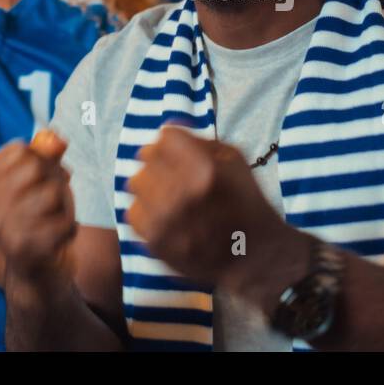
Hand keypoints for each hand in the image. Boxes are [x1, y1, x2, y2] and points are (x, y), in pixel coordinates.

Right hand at [0, 131, 75, 286]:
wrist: (36, 274)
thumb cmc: (39, 220)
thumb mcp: (41, 181)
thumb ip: (45, 155)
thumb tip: (55, 138)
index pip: (20, 150)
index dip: (43, 159)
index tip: (41, 179)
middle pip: (36, 167)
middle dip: (56, 180)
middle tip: (54, 201)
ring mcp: (0, 227)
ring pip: (52, 192)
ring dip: (65, 205)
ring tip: (54, 220)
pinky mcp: (23, 248)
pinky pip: (64, 220)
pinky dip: (70, 227)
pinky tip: (58, 238)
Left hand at [126, 126, 296, 288]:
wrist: (251, 255)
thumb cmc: (245, 202)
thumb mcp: (235, 160)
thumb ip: (200, 140)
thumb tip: (167, 130)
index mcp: (205, 169)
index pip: (165, 137)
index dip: (173, 142)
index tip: (180, 153)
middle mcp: (183, 193)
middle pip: (146, 157)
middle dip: (160, 161)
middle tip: (174, 174)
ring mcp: (166, 220)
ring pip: (135, 183)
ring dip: (150, 185)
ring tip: (168, 195)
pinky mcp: (155, 241)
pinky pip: (132, 211)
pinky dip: (144, 209)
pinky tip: (163, 215)